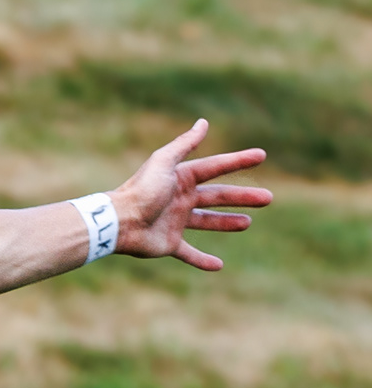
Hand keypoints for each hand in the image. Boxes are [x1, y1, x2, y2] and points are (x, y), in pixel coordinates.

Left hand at [111, 120, 270, 271]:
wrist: (120, 222)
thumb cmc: (142, 191)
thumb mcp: (164, 162)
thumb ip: (184, 144)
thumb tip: (203, 122)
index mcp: (181, 178)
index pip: (216, 167)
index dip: (238, 161)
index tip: (261, 155)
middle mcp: (181, 198)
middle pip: (218, 196)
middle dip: (242, 197)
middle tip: (268, 198)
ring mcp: (176, 222)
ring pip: (208, 222)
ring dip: (227, 223)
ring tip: (248, 223)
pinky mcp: (169, 243)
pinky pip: (189, 253)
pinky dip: (202, 260)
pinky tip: (219, 265)